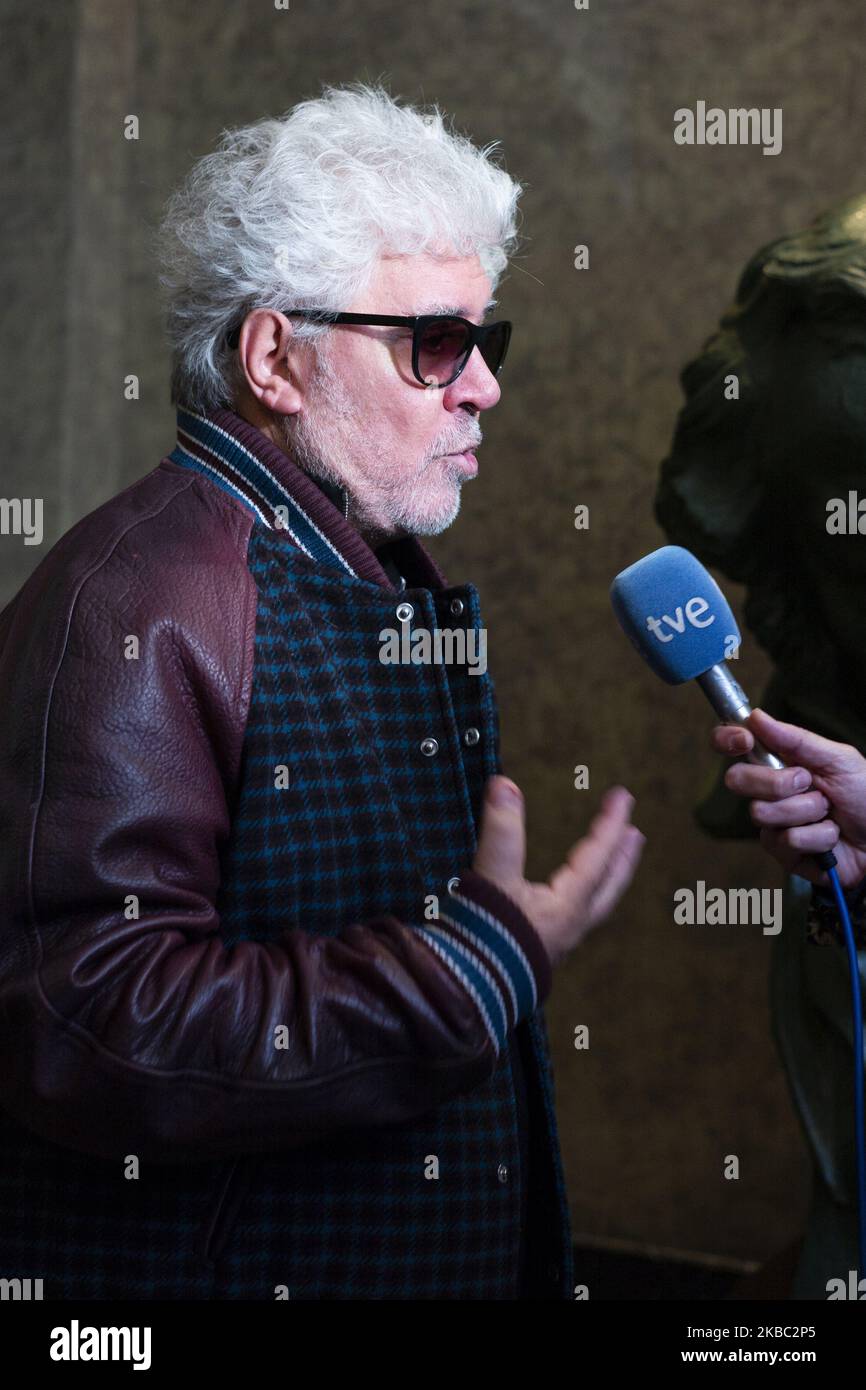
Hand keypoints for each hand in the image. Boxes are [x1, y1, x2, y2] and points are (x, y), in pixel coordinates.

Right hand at [472, 775, 644, 967]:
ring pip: (594, 904)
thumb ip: (500, 831)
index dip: (610, 823)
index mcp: (567, 905)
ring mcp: (558, 942)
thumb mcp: (493, 877)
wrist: (467, 992)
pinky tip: (567, 898)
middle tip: (636, 834)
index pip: (598, 856)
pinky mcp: (540, 952)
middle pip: (608, 886)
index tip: (624, 796)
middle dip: (622, 858)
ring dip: (605, 879)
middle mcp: (570, 925)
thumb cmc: (485, 937)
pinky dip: (582, 897)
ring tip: (611, 863)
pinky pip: (575, 917)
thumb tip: (505, 785)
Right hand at [710, 707, 865, 888]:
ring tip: (829, 813)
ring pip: (762, 812)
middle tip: (808, 782)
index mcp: (779, 761)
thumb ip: (797, 740)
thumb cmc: (864, 795)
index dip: (727, 739)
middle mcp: (769, 790)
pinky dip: (817, 836)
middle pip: (737, 779)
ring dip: (806, 811)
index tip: (745, 741)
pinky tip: (830, 836)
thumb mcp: (839, 760)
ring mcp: (772, 822)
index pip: (733, 745)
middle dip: (776, 781)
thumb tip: (755, 716)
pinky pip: (785, 840)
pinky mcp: (781, 852)